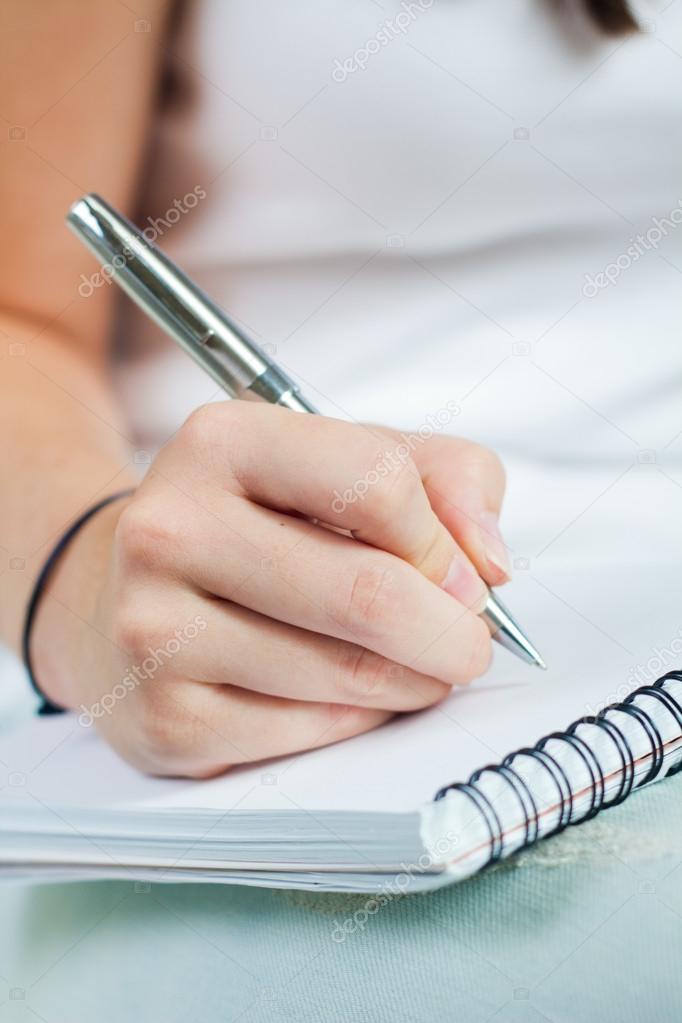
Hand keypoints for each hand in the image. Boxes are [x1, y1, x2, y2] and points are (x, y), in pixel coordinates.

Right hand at [33, 401, 507, 776]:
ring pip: (348, 675)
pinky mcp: (163, 718)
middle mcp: (170, 527)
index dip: (444, 540)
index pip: (376, 482)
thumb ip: (445, 480)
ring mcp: (154, 629)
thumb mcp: (346, 463)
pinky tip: (348, 695)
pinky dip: (358, 721)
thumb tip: (489, 565)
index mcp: (221, 441)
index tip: (460, 575)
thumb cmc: (257, 527)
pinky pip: (311, 734)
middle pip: (368, 593)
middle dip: (451, 633)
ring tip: (413, 667)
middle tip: (468, 645)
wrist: (121, 599)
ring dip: (414, 682)